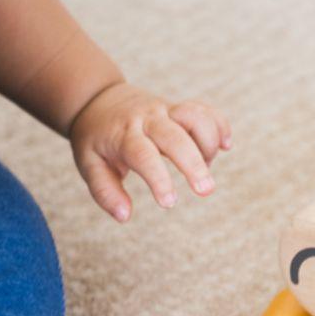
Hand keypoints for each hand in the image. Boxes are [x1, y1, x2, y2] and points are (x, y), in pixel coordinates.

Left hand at [70, 82, 231, 220]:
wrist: (98, 99)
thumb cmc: (97, 139)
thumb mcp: (89, 164)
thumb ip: (105, 192)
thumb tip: (124, 216)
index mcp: (123, 135)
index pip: (143, 155)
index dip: (158, 178)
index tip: (169, 202)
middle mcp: (148, 120)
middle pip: (175, 136)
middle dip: (193, 163)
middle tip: (206, 191)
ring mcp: (167, 111)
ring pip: (195, 116)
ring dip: (208, 142)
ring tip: (207, 166)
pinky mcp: (180, 109)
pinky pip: (206, 111)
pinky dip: (220, 125)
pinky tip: (225, 145)